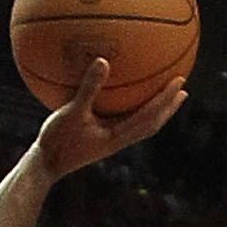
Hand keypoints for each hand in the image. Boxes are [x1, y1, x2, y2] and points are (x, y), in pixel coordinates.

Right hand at [34, 55, 185, 181]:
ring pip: (139, 126)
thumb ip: (88, 88)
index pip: (149, 117)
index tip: (180, 81)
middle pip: (151, 125)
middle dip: (168, 108)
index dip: (166, 100)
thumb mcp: (70, 113)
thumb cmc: (56, 141)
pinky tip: (123, 97)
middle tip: (182, 89)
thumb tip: (103, 60)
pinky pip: (122, 122)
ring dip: (155, 111)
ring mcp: (109, 141)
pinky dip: (131, 109)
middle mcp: (117, 140)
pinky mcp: (100, 139)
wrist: (43, 166)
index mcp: (116, 137)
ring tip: (164, 95)